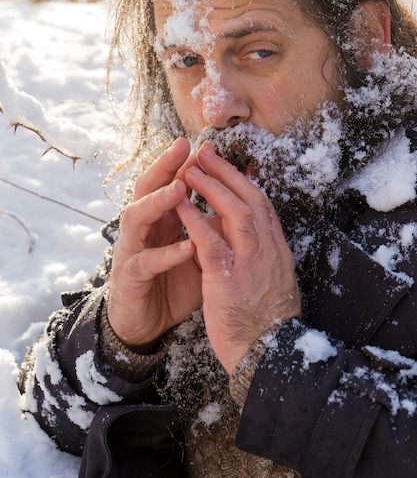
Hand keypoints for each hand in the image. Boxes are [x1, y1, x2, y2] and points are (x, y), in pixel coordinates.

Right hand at [107, 138, 201, 348]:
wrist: (147, 324)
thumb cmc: (173, 283)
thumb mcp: (198, 252)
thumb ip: (211, 228)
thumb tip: (238, 204)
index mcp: (161, 220)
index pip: (171, 184)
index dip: (187, 164)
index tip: (208, 146)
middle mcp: (143, 228)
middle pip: (148, 188)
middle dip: (164, 166)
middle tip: (183, 147)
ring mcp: (132, 250)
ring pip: (137, 217)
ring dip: (159, 202)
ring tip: (179, 189)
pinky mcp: (129, 277)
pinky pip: (146, 262)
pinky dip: (166, 254)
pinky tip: (186, 246)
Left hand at [176, 142, 300, 373]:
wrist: (269, 356)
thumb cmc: (267, 321)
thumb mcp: (272, 280)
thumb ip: (261, 253)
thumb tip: (250, 233)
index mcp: (277, 250)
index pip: (263, 205)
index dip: (243, 180)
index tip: (228, 163)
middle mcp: (269, 251)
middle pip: (251, 199)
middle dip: (228, 172)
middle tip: (207, 152)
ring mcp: (251, 263)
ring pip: (235, 212)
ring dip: (211, 186)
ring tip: (191, 168)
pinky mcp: (228, 280)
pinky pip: (211, 242)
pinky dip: (195, 219)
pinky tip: (180, 204)